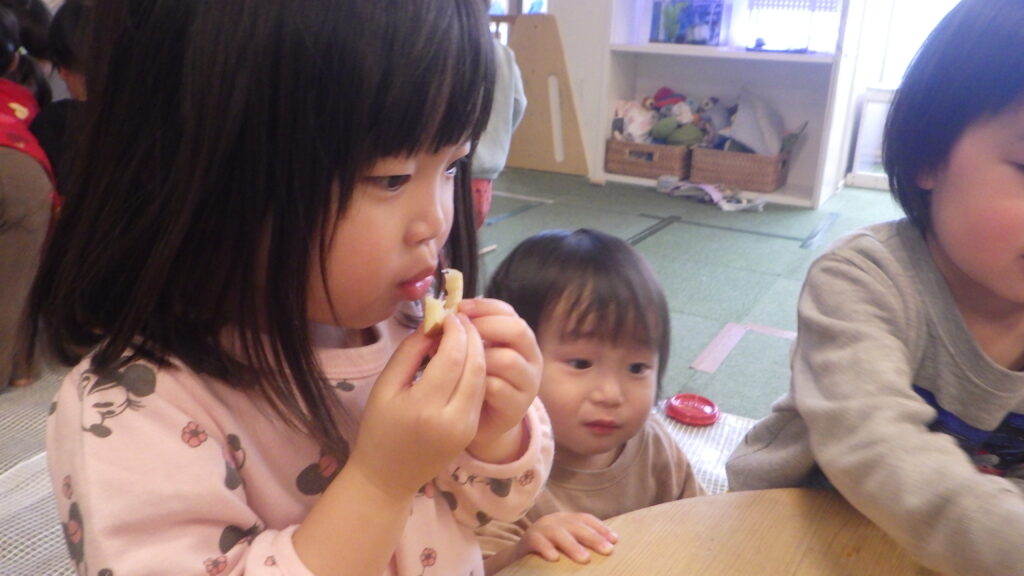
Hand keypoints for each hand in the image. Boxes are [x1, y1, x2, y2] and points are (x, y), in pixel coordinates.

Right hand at [348, 313, 486, 496]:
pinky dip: (476, 370)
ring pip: (482, 378)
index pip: (453, 358)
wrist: (387, 477)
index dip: (456, 331)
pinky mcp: (472, 431)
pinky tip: (464, 357)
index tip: (449, 315)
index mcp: (425, 408)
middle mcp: (452, 419)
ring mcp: (466, 428)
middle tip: (460, 318)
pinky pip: (479, 392)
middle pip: (475, 366)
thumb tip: (433, 326)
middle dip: (471, 336)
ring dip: (477, 351)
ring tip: (462, 333)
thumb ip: (409, 353)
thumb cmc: (377, 430)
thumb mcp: (385, 386)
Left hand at [457, 298, 541, 461]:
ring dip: (479, 358)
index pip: (508, 311)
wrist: (480, 423)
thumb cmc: (474, 381)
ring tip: (458, 364)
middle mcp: (531, 358)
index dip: (484, 306)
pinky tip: (461, 386)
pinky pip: (496, 388)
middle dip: (485, 327)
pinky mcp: (517, 407)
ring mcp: (528, 384)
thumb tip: (448, 313)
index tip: (458, 308)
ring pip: (508, 359)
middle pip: (518, 329)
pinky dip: (477, 384)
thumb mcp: (473, 351)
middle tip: (459, 333)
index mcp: (519, 338)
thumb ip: (468, 331)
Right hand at [519, 512, 617, 563]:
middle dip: (593, 537)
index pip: (585, 519)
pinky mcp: (527, 540)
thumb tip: (608, 551)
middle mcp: (554, 521)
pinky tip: (554, 558)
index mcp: (565, 520)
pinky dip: (546, 548)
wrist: (517, 555)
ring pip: (558, 533)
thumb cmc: (548, 551)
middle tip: (607, 550)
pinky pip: (537, 542)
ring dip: (572, 546)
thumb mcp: (566, 545)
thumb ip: (581, 544)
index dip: (601, 528)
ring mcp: (540, 529)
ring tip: (585, 559)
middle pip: (575, 525)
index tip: (615, 540)